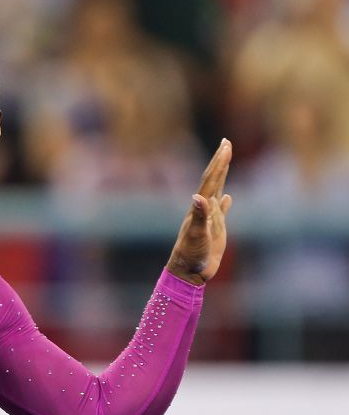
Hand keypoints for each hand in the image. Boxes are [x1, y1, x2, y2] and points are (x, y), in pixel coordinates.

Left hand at [166, 139, 232, 284]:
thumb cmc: (191, 254)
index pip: (211, 179)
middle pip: (214, 179)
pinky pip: (221, 211)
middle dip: (221, 161)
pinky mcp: (215, 230)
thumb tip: (199, 197)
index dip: (220, 162)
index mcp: (200, 206)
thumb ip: (199, 216)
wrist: (188, 271)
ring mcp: (210, 218)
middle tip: (227, 142)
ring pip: (217, 191)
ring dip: (223, 175)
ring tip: (225, 160)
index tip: (226, 145)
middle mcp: (204, 208)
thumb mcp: (197, 235)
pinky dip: (225, 202)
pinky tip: (227, 197)